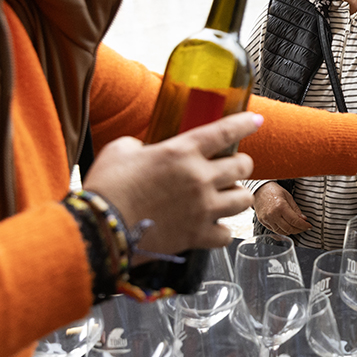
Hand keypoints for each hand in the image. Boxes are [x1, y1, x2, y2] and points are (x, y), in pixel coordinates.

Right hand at [82, 112, 260, 256]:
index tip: (256, 120)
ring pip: (244, 199)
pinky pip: (227, 234)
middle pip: (244, 166)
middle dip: (241, 164)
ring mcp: (202, 208)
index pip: (225, 131)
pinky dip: (222, 230)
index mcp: (182, 152)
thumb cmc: (106, 187)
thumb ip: (143, 146)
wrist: (99, 228)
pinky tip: (213, 226)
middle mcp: (199, 178)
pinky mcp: (197, 235)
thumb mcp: (121, 150)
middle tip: (232, 167)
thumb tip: (147, 151)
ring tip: (226, 196)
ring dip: (237, 196)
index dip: (245, 123)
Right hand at [253, 182, 311, 234]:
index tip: (309, 226)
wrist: (259, 189)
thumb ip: (296, 209)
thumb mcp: (288, 197)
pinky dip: (282, 231)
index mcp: (281, 207)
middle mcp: (273, 214)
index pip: (295, 221)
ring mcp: (267, 219)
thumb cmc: (274, 191)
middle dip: (299, 230)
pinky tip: (287, 227)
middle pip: (289, 228)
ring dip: (291, 231)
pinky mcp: (262, 221)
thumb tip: (303, 219)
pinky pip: (274, 230)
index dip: (303, 226)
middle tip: (304, 227)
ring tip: (297, 228)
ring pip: (282, 232)